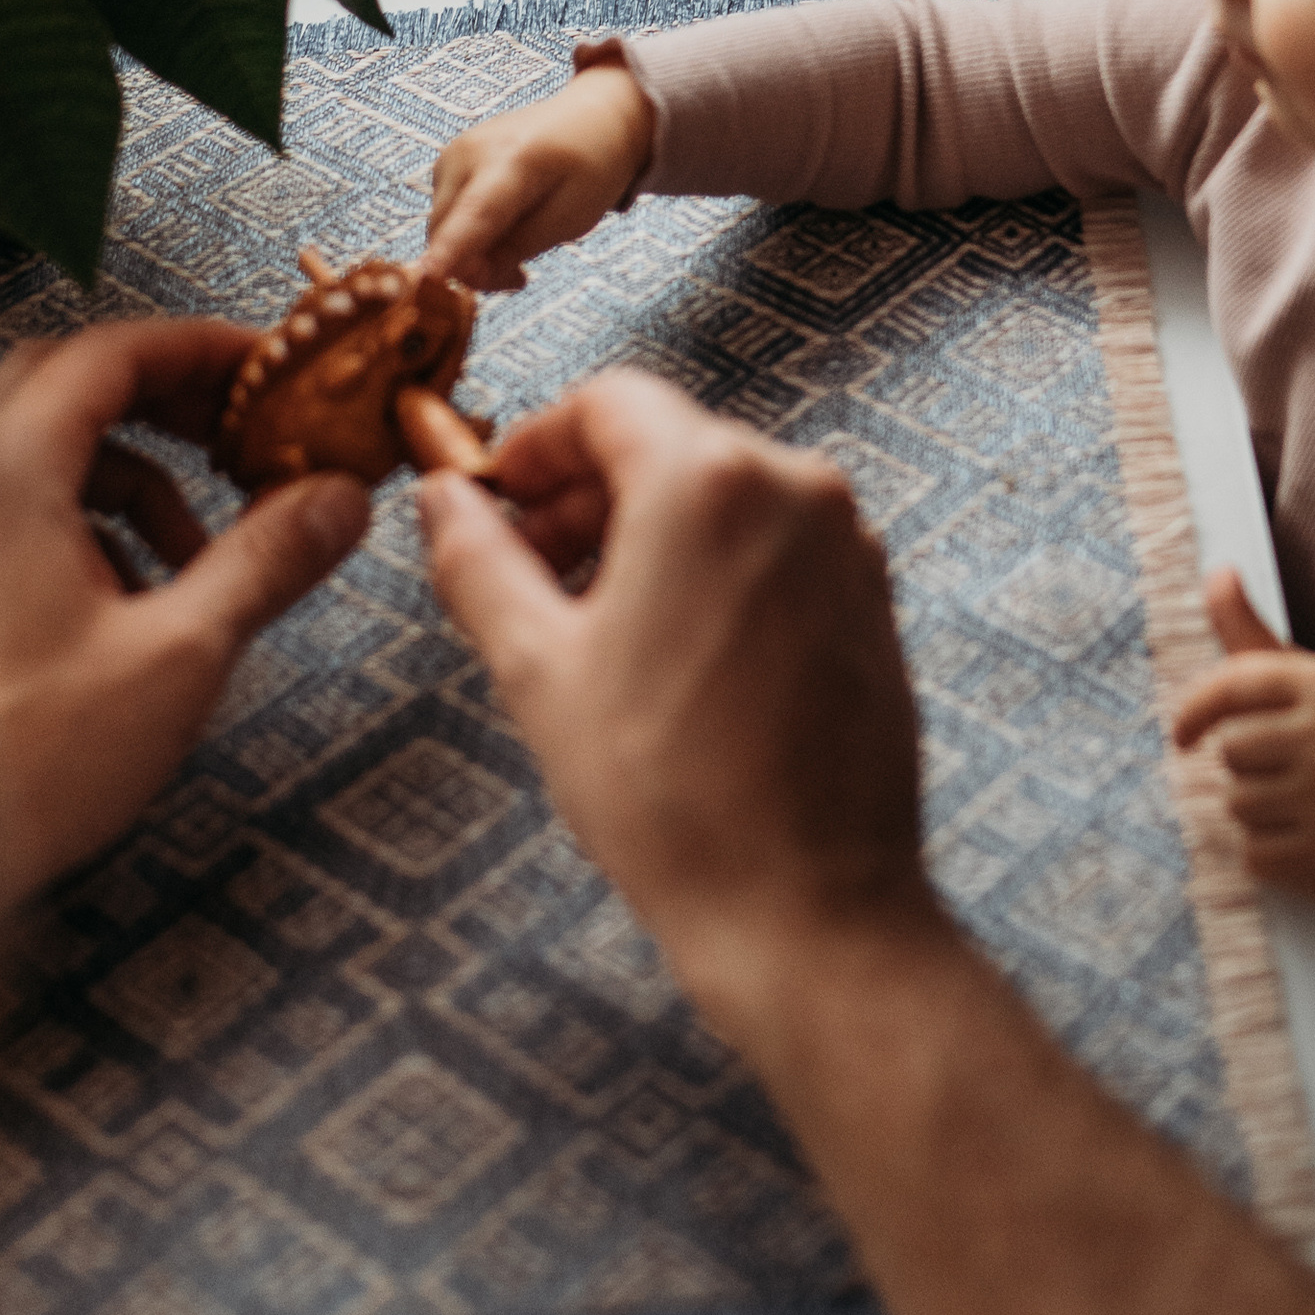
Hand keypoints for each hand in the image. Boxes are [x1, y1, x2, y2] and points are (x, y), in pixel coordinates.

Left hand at [0, 317, 368, 931]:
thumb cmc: (22, 767)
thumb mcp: (177, 655)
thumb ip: (263, 561)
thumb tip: (339, 498)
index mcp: (1, 475)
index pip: (106, 353)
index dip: (197, 348)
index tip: (266, 367)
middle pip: (65, 387)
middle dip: (162, 405)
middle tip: (235, 437)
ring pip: (37, 454)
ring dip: (129, 480)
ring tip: (196, 559)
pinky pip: (9, 512)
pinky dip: (81, 528)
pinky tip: (127, 608)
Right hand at [418, 368, 936, 1031]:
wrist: (807, 911)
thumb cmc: (670, 797)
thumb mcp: (538, 670)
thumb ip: (480, 561)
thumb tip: (440, 499)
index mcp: (709, 481)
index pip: (608, 403)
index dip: (536, 444)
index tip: (495, 500)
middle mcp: (795, 487)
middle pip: (667, 445)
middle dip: (584, 498)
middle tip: (524, 575)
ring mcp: (847, 545)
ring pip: (722, 498)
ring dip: (646, 537)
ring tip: (589, 629)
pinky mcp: (873, 601)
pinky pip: (775, 547)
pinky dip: (712, 570)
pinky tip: (667, 656)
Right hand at [426, 58, 656, 291]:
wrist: (588, 115)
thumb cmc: (591, 166)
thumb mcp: (572, 217)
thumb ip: (519, 247)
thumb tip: (468, 274)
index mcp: (514, 160)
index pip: (476, 213)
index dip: (450, 249)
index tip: (427, 279)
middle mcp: (470, 151)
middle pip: (446, 231)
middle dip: (473, 268)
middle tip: (517, 277)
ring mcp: (452, 152)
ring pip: (441, 228)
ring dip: (470, 252)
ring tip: (518, 246)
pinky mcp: (446, 161)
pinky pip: (445, 214)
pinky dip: (466, 232)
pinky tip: (503, 224)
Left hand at [1172, 572, 1314, 903]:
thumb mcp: (1311, 679)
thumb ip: (1253, 634)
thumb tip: (1217, 571)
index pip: (1234, 688)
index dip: (1194, 710)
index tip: (1181, 734)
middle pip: (1231, 753)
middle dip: (1246, 765)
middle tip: (1287, 768)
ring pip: (1238, 806)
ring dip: (1254, 810)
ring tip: (1299, 803)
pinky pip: (1255, 857)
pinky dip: (1268, 854)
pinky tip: (1303, 840)